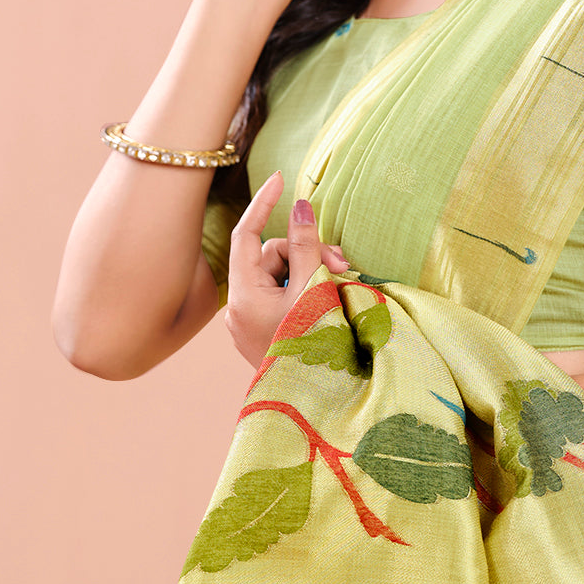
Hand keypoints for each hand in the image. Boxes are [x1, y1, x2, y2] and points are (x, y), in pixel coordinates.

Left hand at [224, 171, 349, 367]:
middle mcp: (239, 309)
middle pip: (272, 257)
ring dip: (311, 271)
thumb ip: (307, 246)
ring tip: (344, 280)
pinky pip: (280, 297)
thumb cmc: (315, 346)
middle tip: (344, 262)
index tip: (281, 179)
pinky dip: (303, 290)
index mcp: (244, 296)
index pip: (247, 234)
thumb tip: (299, 206)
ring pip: (280, 276)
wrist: (315, 405)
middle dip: (307, 252)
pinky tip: (330, 297)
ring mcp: (249, 323)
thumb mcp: (313, 289)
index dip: (263, 203)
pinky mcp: (262, 334)